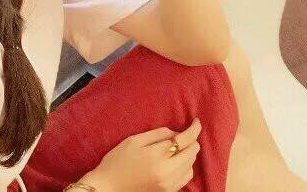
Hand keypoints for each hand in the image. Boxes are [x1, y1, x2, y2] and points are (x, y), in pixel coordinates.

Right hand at [78, 118, 201, 191]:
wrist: (109, 187)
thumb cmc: (118, 160)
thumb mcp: (134, 140)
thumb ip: (157, 134)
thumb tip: (176, 133)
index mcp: (156, 156)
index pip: (183, 140)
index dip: (194, 130)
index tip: (197, 122)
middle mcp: (166, 172)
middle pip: (191, 153)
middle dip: (192, 141)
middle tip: (184, 133)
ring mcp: (169, 185)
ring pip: (191, 167)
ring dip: (189, 154)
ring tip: (178, 147)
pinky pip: (185, 178)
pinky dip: (186, 167)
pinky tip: (176, 161)